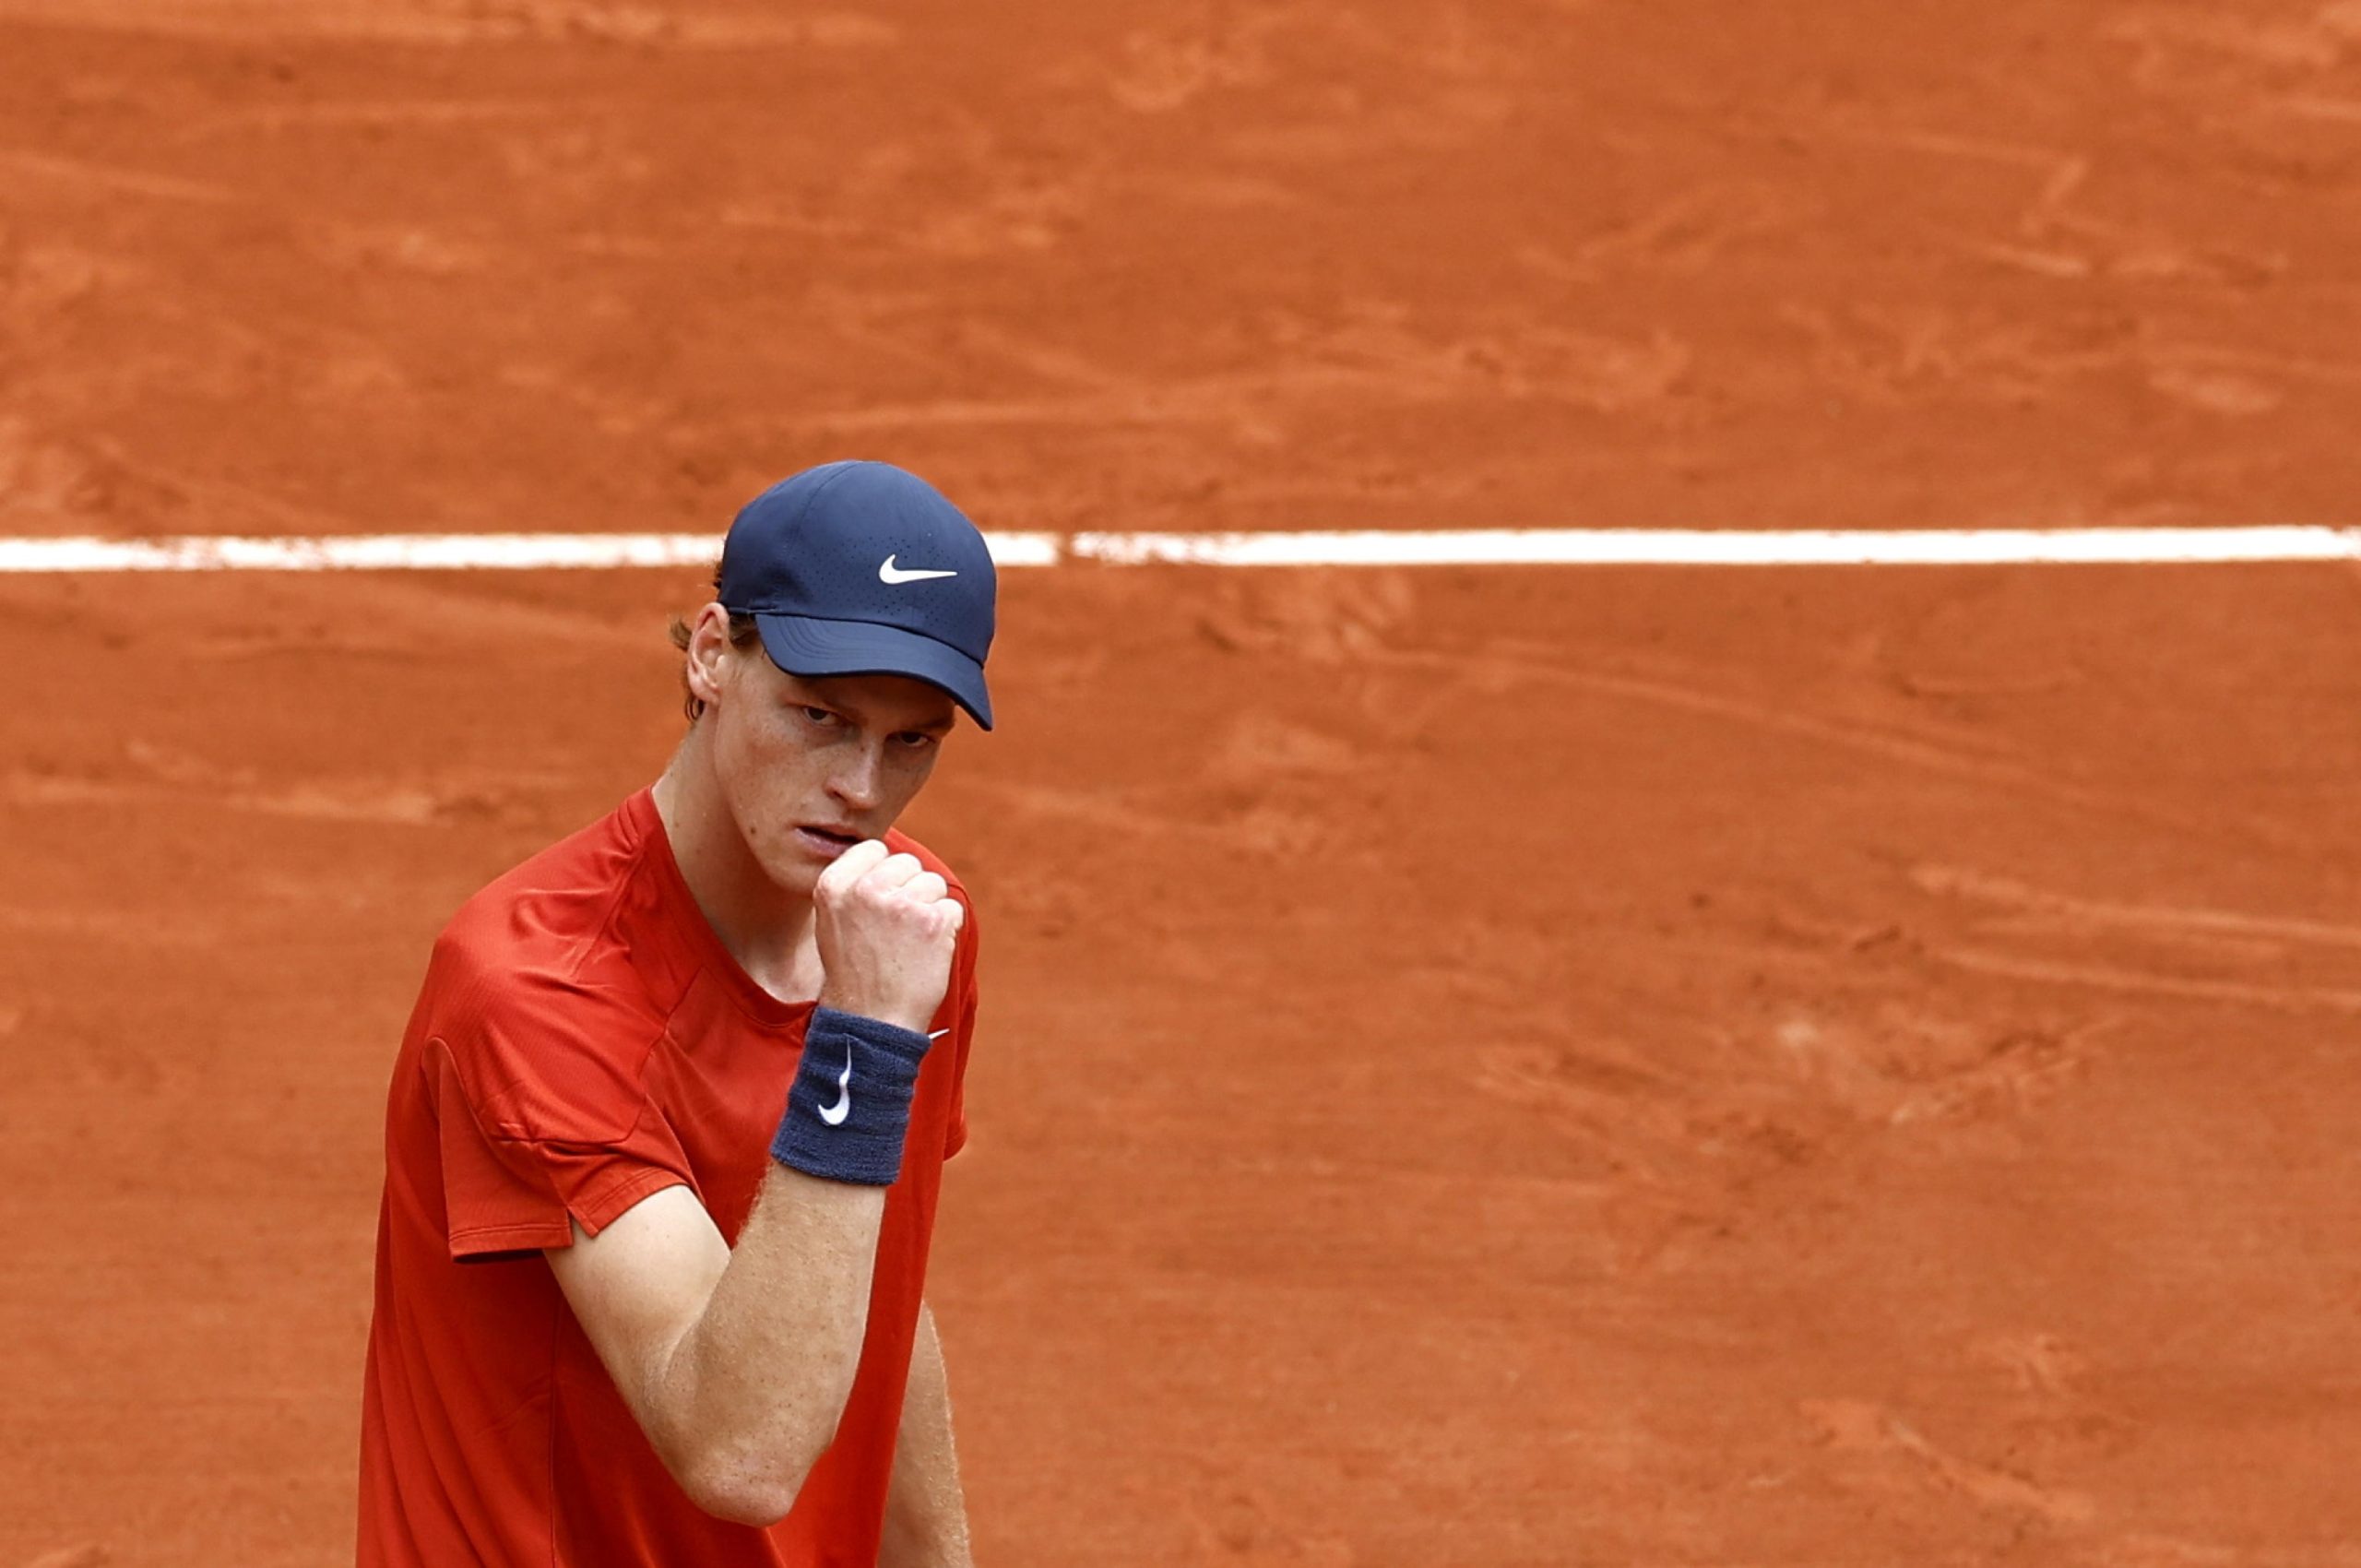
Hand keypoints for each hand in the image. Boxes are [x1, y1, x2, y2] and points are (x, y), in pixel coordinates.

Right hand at [813, 840, 963, 1034]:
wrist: (872, 1019)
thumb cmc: (854, 971)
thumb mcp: (832, 920)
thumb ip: (853, 884)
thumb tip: (884, 854)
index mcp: (834, 885)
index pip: (874, 849)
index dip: (883, 875)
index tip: (879, 903)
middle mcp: (866, 889)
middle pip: (909, 863)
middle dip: (909, 890)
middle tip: (895, 929)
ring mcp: (902, 904)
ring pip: (934, 884)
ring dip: (929, 910)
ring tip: (908, 943)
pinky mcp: (934, 922)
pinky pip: (952, 909)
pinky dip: (946, 929)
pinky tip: (925, 952)